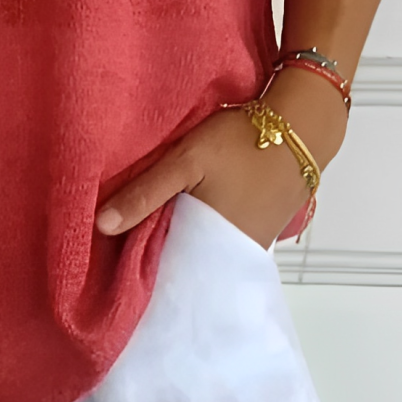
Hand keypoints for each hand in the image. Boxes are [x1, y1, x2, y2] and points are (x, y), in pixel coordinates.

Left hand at [94, 99, 315, 251]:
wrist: (301, 127)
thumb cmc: (242, 141)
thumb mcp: (186, 161)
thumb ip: (145, 193)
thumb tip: (101, 226)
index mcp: (213, 248)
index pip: (168, 275)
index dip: (141, 272)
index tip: (112, 269)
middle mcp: (233, 255)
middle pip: (186, 264)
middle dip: (158, 258)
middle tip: (121, 250)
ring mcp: (250, 242)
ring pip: (203, 250)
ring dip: (180, 241)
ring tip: (146, 232)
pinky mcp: (259, 226)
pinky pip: (221, 238)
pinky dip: (201, 230)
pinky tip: (184, 216)